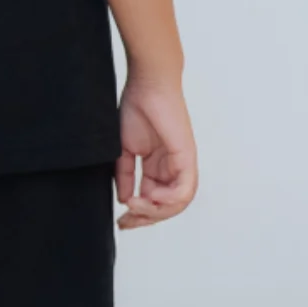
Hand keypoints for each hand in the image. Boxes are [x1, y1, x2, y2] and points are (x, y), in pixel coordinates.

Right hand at [115, 74, 197, 229]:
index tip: (120, 220)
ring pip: (177, 203)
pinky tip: (149, 199)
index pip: (152, 200)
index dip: (138, 215)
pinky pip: (184, 190)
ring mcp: (182, 164)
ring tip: (135, 207)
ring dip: (155, 211)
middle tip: (126, 222)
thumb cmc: (136, 108)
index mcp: (158, 166)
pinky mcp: (187, 158)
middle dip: (145, 219)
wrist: (147, 84)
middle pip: (166, 207)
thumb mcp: (124, 149)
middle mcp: (172, 168)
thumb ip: (124, 174)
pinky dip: (168, 200)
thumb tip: (124, 198)